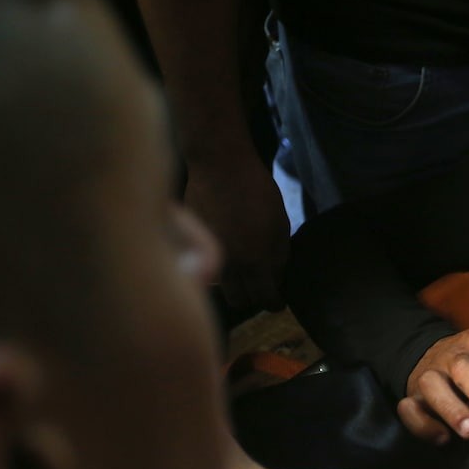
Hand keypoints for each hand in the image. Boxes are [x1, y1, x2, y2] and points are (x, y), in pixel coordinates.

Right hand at [184, 154, 289, 311]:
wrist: (218, 165)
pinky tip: (222, 250)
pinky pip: (202, 264)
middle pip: (239, 300)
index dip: (274, 303)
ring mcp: (204, 256)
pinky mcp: (188, 243)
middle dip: (251, 297)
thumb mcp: (280, 224)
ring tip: (240, 268)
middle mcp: (227, 266)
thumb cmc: (256, 191)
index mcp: (254, 262)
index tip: (277, 302)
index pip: (265, 299)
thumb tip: (276, 279)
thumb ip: (279, 257)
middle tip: (259, 284)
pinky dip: (214, 264)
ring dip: (231, 284)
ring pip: (218, 287)